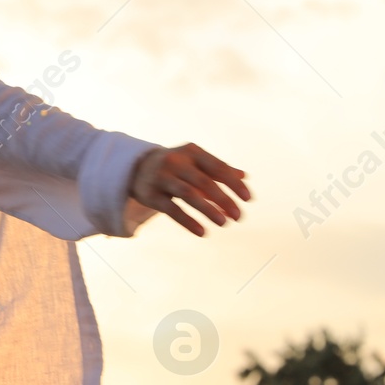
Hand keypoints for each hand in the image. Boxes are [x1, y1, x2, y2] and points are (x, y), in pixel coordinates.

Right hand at [128, 143, 251, 236]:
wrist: (136, 167)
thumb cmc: (175, 165)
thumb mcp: (195, 162)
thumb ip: (218, 169)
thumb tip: (244, 177)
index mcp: (192, 152)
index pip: (218, 167)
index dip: (234, 184)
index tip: (248, 199)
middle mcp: (176, 161)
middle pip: (204, 182)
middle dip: (224, 200)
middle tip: (239, 217)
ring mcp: (162, 177)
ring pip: (188, 194)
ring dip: (208, 210)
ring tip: (224, 223)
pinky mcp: (150, 194)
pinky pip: (171, 209)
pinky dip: (188, 221)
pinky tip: (202, 232)